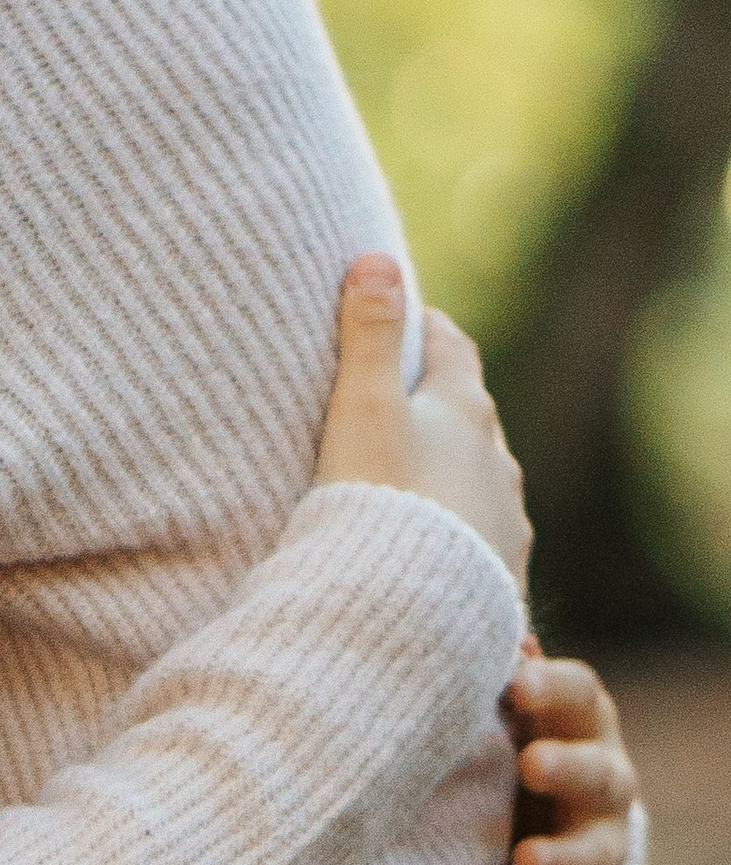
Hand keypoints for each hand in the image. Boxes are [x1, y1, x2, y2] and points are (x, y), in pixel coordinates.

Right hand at [311, 256, 530, 588]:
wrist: (410, 604)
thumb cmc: (379, 497)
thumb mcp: (362, 407)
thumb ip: (369, 336)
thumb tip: (376, 260)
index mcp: (464, 409)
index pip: (452, 346)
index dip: (424, 325)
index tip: (403, 316)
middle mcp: (496, 457)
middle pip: (469, 411)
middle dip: (436, 400)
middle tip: (393, 399)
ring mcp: (502, 514)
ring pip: (477, 474)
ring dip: (447, 467)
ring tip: (405, 479)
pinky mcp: (498, 567)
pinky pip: (476, 532)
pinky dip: (452, 523)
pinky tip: (426, 541)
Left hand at [503, 648, 638, 864]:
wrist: (524, 819)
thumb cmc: (498, 739)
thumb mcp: (495, 703)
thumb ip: (493, 668)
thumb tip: (484, 617)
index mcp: (574, 722)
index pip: (578, 695)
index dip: (552, 688)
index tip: (514, 682)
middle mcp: (598, 777)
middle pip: (599, 773)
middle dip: (569, 768)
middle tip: (532, 765)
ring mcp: (596, 840)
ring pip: (597, 850)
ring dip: (564, 856)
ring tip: (526, 861)